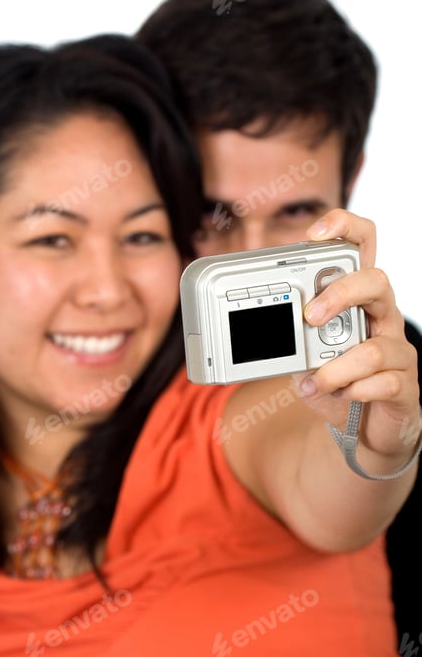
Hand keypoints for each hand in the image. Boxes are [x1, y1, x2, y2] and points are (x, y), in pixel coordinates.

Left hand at [296, 209, 420, 465]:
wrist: (364, 428)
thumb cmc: (336, 380)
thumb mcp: (304, 353)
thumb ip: (289, 335)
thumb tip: (253, 324)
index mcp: (357, 299)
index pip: (363, 245)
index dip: (345, 228)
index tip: (315, 233)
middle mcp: (382, 317)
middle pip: (377, 281)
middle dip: (340, 294)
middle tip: (310, 316)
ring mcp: (398, 351)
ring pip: (378, 346)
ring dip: (338, 367)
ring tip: (318, 380)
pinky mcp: (405, 385)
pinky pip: (385, 383)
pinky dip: (354, 391)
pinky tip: (341, 395)